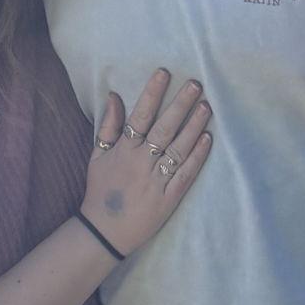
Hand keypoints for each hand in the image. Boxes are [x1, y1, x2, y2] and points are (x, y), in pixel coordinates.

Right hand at [81, 69, 212, 256]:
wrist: (104, 232)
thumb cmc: (100, 190)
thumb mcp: (97, 156)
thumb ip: (108, 126)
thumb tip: (114, 96)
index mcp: (124, 150)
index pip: (140, 116)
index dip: (152, 93)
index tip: (164, 72)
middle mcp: (141, 162)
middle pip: (164, 129)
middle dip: (180, 105)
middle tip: (196, 84)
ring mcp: (156, 181)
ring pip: (177, 149)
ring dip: (193, 127)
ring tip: (206, 106)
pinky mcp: (169, 199)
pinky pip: (185, 175)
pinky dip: (197, 157)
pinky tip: (208, 140)